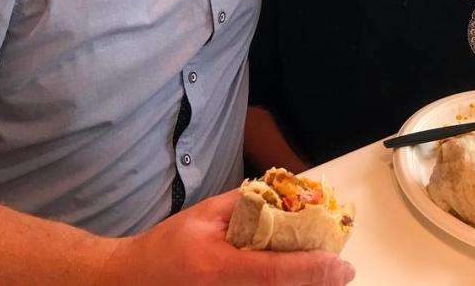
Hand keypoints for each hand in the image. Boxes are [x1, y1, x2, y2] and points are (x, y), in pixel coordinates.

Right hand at [96, 190, 355, 285]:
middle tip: (340, 271)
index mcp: (218, 267)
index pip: (275, 271)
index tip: (341, 265)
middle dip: (316, 282)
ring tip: (324, 275)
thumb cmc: (167, 246)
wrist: (132, 281)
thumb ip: (244, 204)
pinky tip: (295, 279)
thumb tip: (283, 196)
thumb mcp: (204, 214)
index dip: (313, 269)